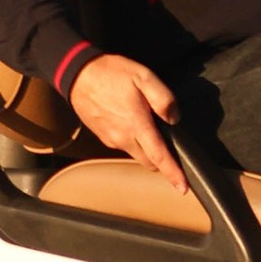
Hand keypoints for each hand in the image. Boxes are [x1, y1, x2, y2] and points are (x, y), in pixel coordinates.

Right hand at [69, 51, 184, 187]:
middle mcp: (123, 138)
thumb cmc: (112, 73)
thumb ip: (163, 98)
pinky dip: (133, 142)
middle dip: (162, 162)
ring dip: (147, 150)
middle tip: (172, 153)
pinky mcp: (102, 137)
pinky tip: (133, 125)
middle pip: (149, 162)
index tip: (183, 188)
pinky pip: (124, 146)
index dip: (173, 174)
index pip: (159, 157)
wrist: (78, 73)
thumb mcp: (144, 77)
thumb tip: (174, 118)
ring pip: (136, 154)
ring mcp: (111, 139)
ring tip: (151, 132)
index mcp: (137, 125)